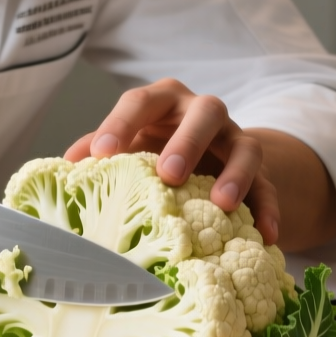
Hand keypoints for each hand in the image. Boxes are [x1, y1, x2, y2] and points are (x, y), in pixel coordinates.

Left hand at [64, 78, 279, 244]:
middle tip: (170, 174)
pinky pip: (269, 186)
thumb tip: (66, 167)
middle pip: (204, 112)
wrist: (205, 157)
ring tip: (223, 204)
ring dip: (236, 174)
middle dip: (187, 141)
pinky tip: (266, 234)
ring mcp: (234, 139)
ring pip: (245, 146)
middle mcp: (201, 113)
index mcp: (161, 103)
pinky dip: (269, 209)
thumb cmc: (152, 150)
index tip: (102, 154)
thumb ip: (100, 151)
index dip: (120, 124)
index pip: (139, 102)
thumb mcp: (127, 145)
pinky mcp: (261, 170)